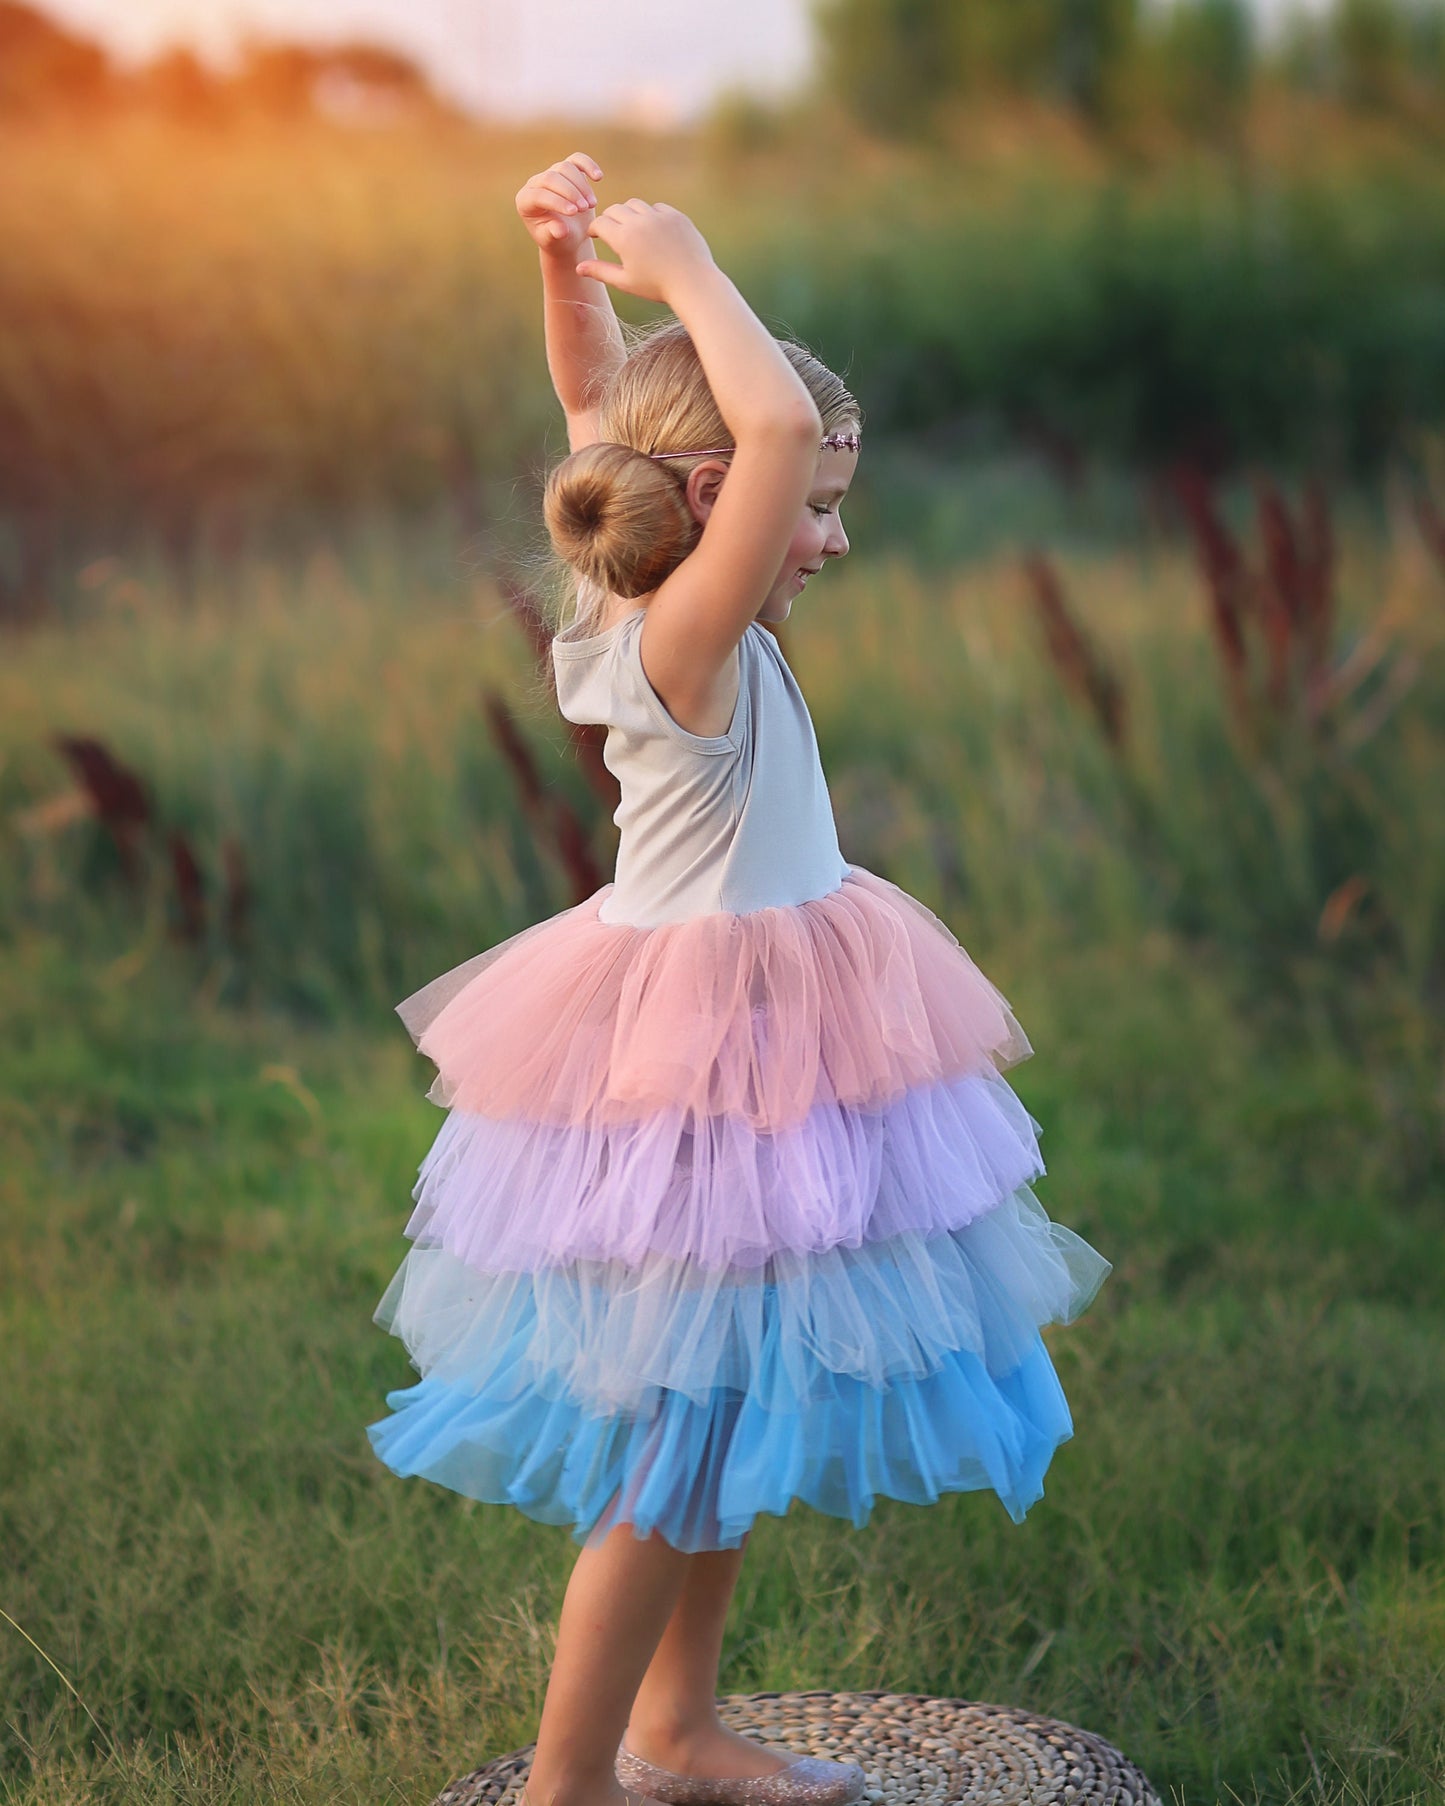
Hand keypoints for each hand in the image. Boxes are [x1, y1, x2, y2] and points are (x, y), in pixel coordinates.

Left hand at [515, 151, 603, 257]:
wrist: (570, 235)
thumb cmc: (558, 241)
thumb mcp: (554, 242)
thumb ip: (554, 235)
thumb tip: (560, 230)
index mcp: (526, 202)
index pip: (538, 195)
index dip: (556, 201)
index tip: (574, 212)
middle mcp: (535, 184)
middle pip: (551, 178)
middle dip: (570, 192)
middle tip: (584, 209)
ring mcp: (552, 174)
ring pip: (565, 168)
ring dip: (581, 185)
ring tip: (591, 205)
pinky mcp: (568, 169)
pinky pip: (577, 159)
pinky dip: (588, 165)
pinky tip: (598, 177)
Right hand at [575, 200, 716, 305]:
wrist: (693, 283)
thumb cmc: (657, 287)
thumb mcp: (626, 281)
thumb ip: (601, 271)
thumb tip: (578, 268)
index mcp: (624, 238)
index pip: (600, 223)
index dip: (594, 229)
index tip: (594, 236)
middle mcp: (639, 222)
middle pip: (615, 210)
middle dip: (609, 219)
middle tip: (609, 231)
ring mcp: (659, 216)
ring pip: (635, 204)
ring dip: (628, 214)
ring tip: (630, 228)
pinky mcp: (675, 215)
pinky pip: (656, 208)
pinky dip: (650, 215)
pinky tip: (651, 228)